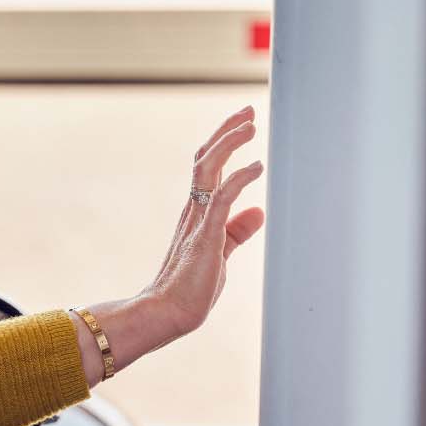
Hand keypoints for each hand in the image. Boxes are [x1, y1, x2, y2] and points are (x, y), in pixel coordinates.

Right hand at [71, 107, 266, 385]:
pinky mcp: (204, 235)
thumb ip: (238, 230)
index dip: (224, 142)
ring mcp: (197, 220)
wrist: (168, 313)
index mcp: (196, 213)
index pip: (207, 167)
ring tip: (250, 125)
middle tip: (247, 112)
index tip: (243, 123)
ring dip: (229, 144)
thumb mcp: (222, 252)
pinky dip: (239, 178)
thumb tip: (258, 210)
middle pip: (206, 158)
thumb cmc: (190, 289)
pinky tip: (256, 166)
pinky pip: (221, 197)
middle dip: (226, 131)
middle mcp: (193, 210)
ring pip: (208, 169)